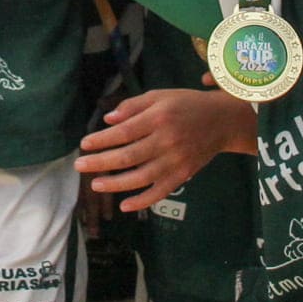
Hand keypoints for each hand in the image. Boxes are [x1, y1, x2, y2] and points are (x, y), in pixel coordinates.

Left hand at [77, 83, 257, 212]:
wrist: (222, 121)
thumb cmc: (186, 105)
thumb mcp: (159, 96)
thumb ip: (133, 106)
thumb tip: (108, 120)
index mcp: (159, 118)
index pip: (124, 132)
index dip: (102, 140)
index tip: (84, 144)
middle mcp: (167, 140)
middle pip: (128, 157)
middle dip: (101, 163)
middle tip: (79, 166)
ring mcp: (176, 161)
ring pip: (141, 178)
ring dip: (116, 184)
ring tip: (96, 184)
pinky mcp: (183, 175)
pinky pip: (160, 192)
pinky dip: (142, 200)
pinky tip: (124, 205)